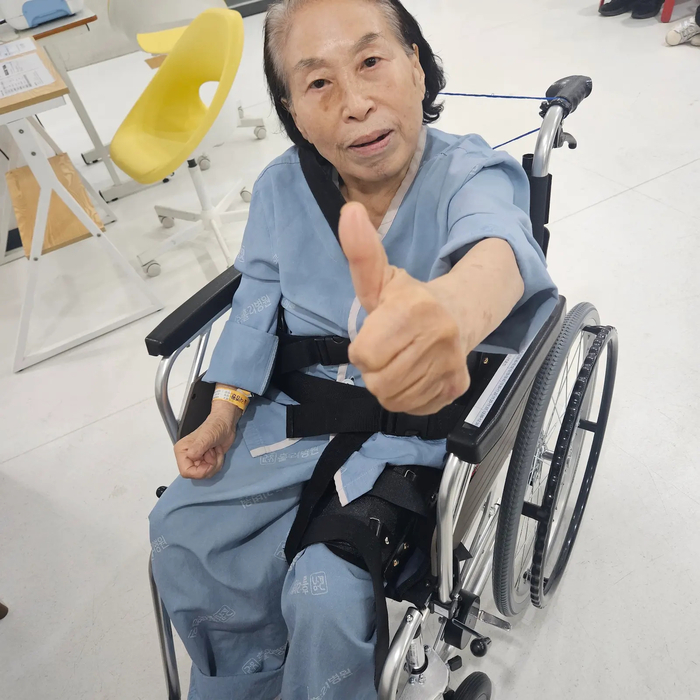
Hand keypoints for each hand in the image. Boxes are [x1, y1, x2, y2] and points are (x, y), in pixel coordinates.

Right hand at [173, 403, 239, 478]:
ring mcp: (197, 460)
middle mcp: (187, 457)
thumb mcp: (207, 435)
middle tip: (213, 452)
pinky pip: (212, 471)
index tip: (210, 461)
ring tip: (215, 450)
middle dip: (210, 466)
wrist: (226, 424)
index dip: (200, 471)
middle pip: (197, 475)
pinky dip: (218, 463)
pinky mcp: (206, 462)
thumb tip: (191, 456)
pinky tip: (217, 452)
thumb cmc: (215, 426)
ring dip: (215, 463)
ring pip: (206, 474)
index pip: (186, 472)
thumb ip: (199, 446)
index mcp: (182, 451)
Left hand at [339, 202, 470, 415]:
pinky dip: (409, 397)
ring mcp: (450, 365)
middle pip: (378, 382)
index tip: (375, 334)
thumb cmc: (410, 300)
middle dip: (375, 369)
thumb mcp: (381, 277)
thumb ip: (361, 252)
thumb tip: (349, 211)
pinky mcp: (457, 387)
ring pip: (394, 398)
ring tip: (400, 361)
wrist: (460, 313)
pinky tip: (416, 374)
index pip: (364, 355)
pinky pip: (415, 407)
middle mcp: (438, 337)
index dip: (363, 348)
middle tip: (388, 350)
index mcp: (413, 309)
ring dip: (389, 384)